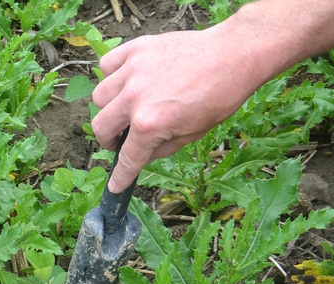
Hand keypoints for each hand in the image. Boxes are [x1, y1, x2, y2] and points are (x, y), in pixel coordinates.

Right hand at [91, 28, 266, 192]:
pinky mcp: (136, 49)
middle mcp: (135, 99)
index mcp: (150, 124)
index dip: (121, 176)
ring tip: (125, 107)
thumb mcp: (193, 135)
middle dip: (109, 140)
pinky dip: (111, 75)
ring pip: (100, 97)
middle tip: (121, 140)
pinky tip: (125, 81)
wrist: (234, 56)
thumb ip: (161, 148)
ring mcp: (132, 72)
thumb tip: (142, 154)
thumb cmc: (220, 96)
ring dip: (109, 108)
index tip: (115, 185)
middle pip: (101, 127)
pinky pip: (107, 65)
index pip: (127, 158)